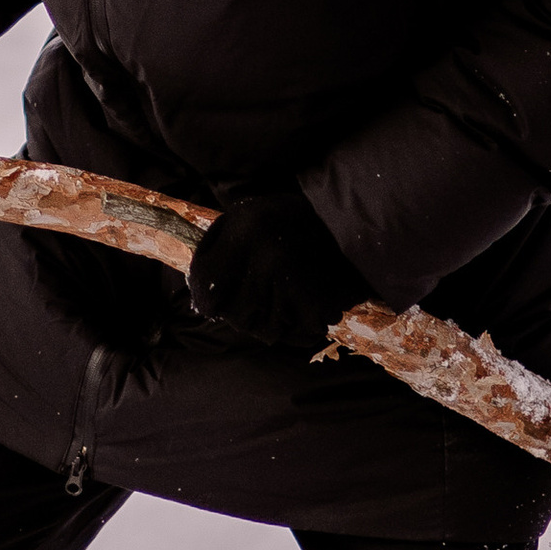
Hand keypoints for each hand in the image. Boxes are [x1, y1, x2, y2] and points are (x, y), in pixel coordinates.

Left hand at [187, 186, 365, 355]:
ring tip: (275, 305)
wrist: (352, 219)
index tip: (211, 303)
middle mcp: (266, 257)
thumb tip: (198, 289)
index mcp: (245, 228)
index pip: (205, 281)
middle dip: (237, 313)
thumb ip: (218, 246)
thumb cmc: (291, 218)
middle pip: (233, 313)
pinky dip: (296, 328)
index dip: (204, 297)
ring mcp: (293, 283)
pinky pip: (295, 333)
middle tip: (249, 304)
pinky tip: (299, 309)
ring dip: (266, 323)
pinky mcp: (318, 303)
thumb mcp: (246, 215)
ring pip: (262, 329)